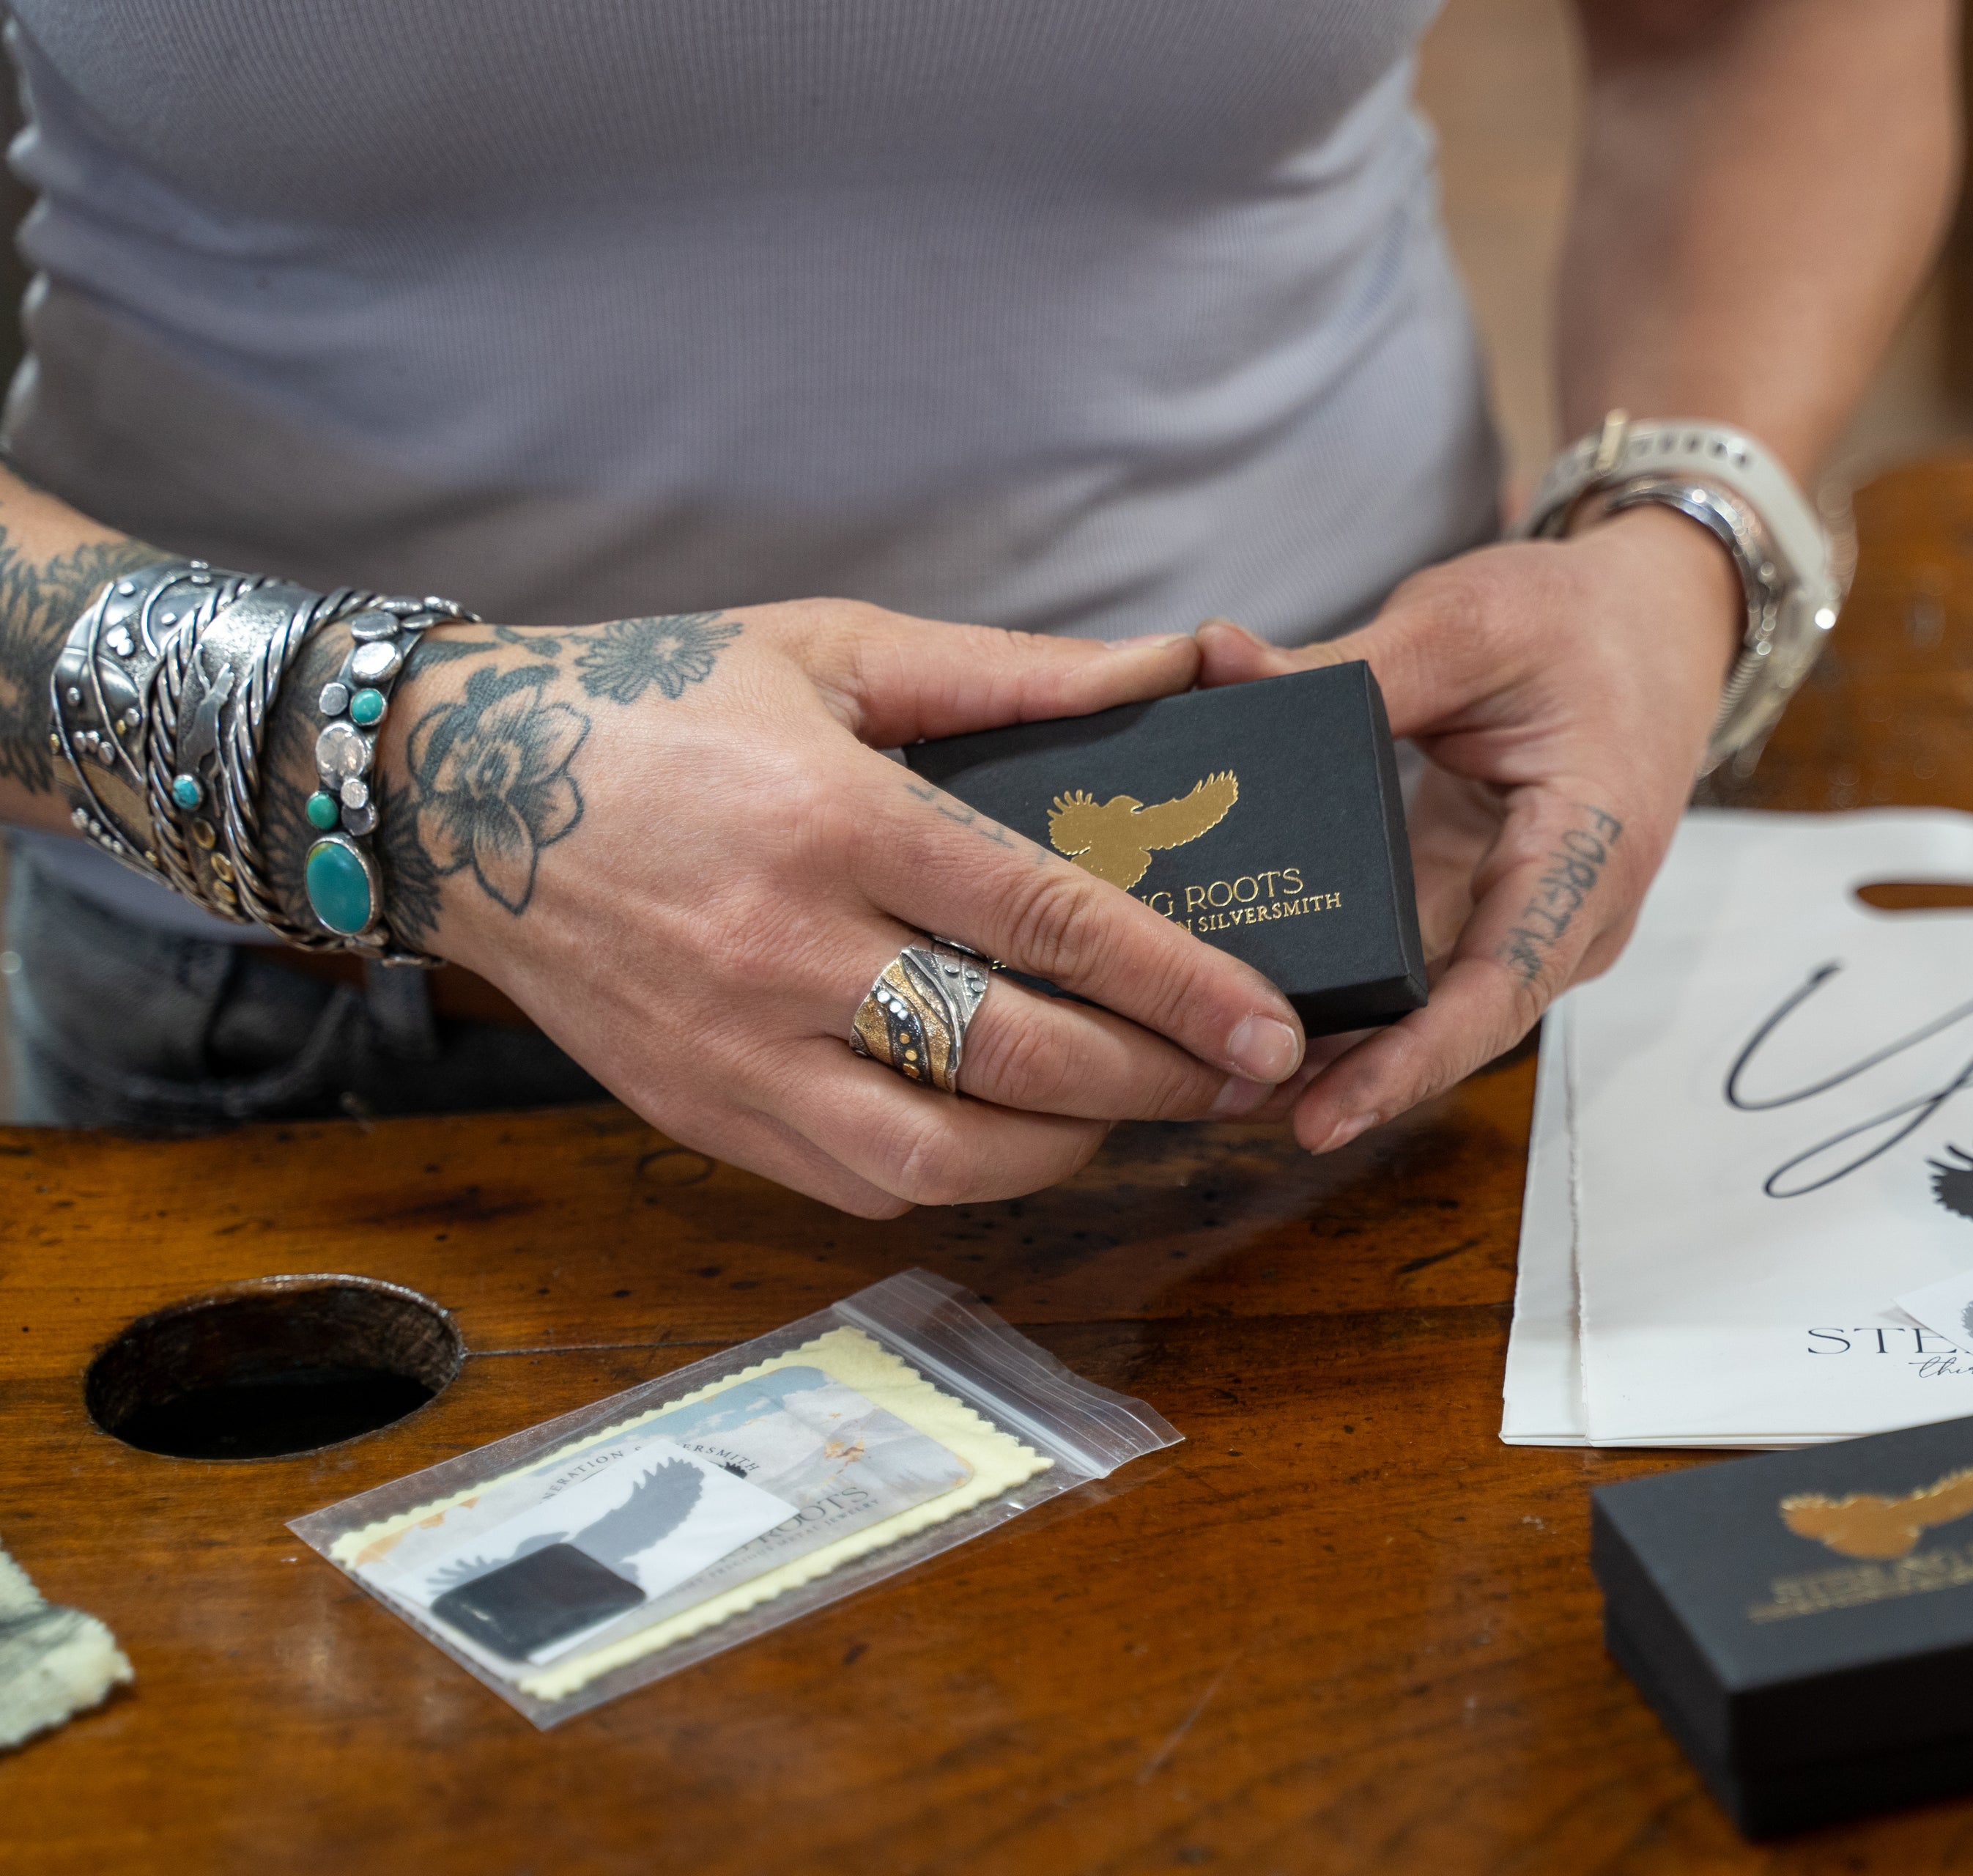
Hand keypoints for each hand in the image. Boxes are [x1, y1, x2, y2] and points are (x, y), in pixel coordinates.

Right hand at [336, 604, 1306, 1215]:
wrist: (452, 789)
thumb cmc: (658, 702)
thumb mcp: (838, 650)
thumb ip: (1017, 674)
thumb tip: (1175, 669)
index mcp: (834, 822)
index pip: (1046, 922)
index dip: (1177, 985)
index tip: (1272, 1025)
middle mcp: (783, 951)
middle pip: (1014, 1059)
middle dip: (1157, 1082)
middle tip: (1243, 1075)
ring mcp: (733, 1051)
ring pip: (941, 1159)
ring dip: (1065, 1146)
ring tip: (1131, 1103)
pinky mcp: (698, 1114)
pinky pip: (858, 1185)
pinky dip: (958, 1173)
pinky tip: (1009, 1127)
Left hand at [1194, 505, 1739, 1149]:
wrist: (1656, 617)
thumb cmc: (1580, 620)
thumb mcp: (1466, 623)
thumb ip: (1344, 662)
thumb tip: (1212, 661)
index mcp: (1590, 850)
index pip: (1501, 987)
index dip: (1409, 1061)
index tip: (1325, 1115)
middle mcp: (1571, 912)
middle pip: (1455, 1022)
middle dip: (1348, 1073)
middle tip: (1225, 1097)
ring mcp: (1531, 918)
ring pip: (1429, 1005)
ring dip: (1338, 1042)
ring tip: (1218, 1072)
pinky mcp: (1488, 905)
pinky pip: (1416, 966)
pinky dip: (1346, 986)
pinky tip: (1252, 993)